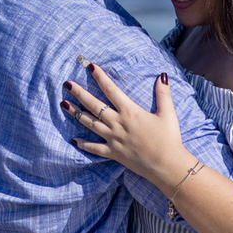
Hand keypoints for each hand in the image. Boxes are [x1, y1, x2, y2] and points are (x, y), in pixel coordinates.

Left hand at [62, 64, 194, 188]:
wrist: (167, 165)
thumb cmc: (169, 139)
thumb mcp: (168, 113)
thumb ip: (163, 94)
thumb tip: (161, 75)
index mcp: (130, 112)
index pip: (111, 90)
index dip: (100, 77)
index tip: (90, 67)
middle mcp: (118, 124)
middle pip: (94, 105)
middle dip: (79, 93)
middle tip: (67, 84)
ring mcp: (113, 139)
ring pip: (90, 124)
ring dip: (76, 113)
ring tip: (63, 104)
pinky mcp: (113, 153)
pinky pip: (94, 148)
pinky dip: (84, 144)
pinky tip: (74, 140)